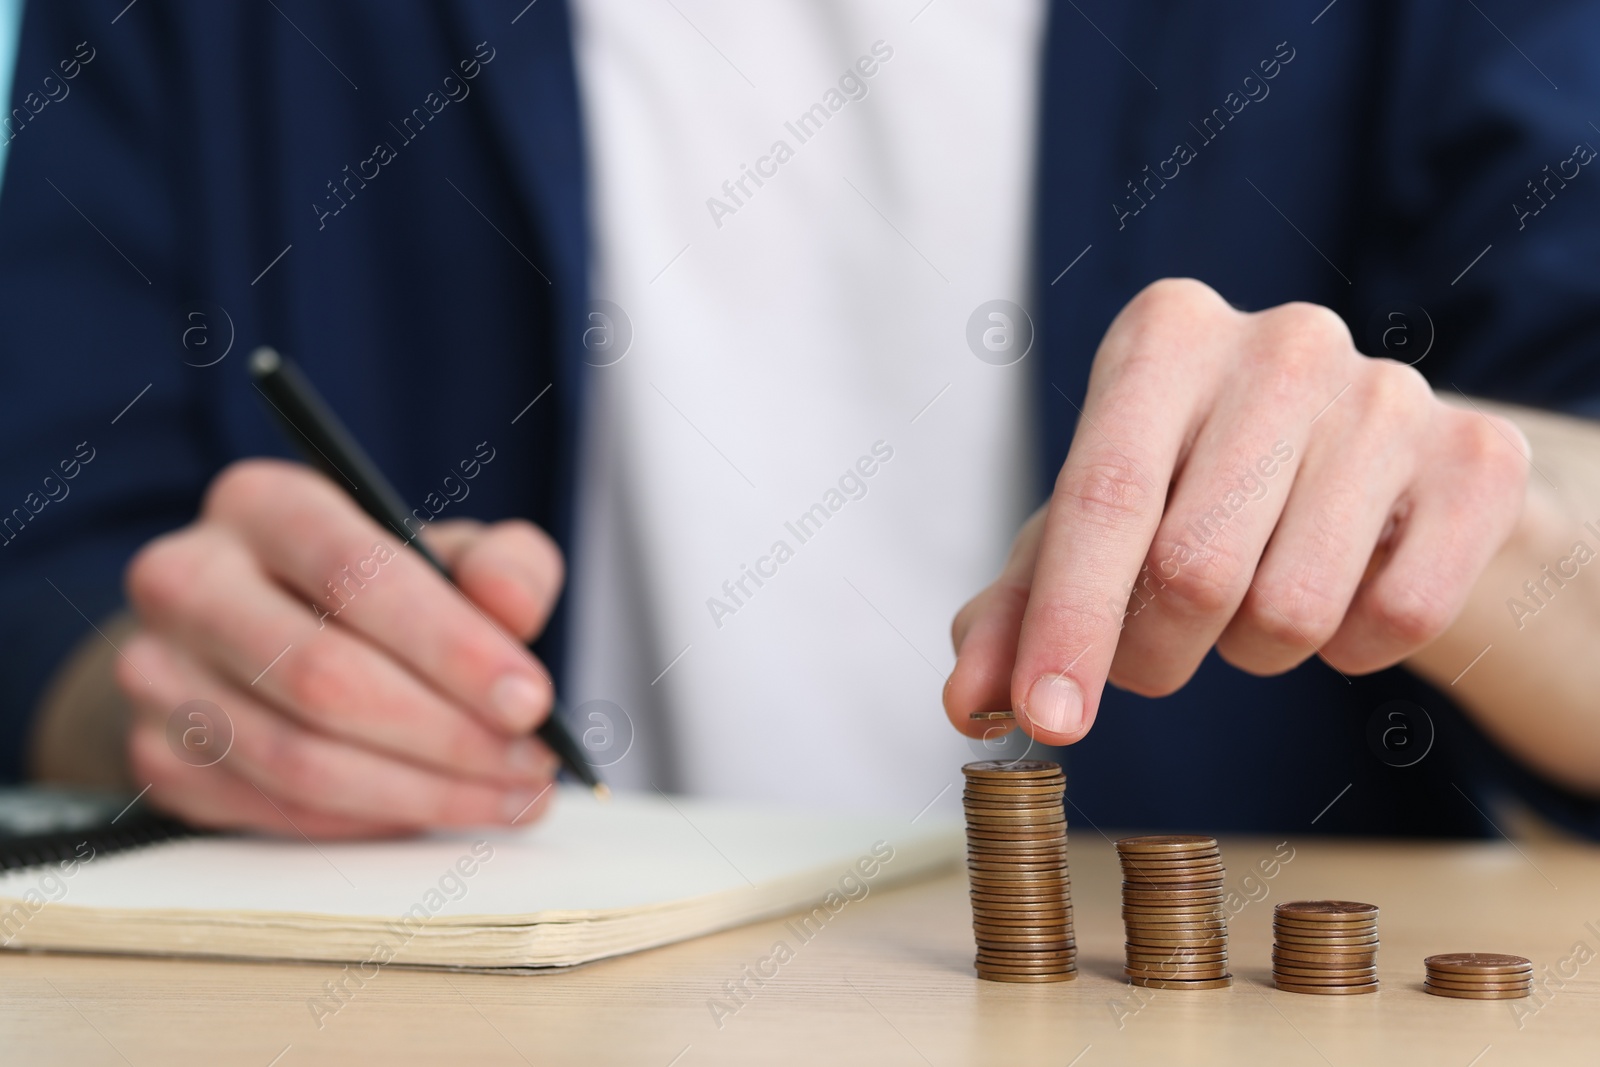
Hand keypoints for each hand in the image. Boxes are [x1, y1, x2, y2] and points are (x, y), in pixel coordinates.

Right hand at [117, 460, 563, 837]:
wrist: (248, 639)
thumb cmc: (369, 591)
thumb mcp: (444, 554)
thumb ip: (502, 565)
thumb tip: (512, 603)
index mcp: (262, 505)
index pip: (359, 574)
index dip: (454, 647)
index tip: (532, 700)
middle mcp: (187, 580)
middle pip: (325, 676)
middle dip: (449, 733)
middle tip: (533, 764)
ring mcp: (158, 674)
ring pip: (300, 759)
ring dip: (424, 792)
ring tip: (511, 798)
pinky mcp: (158, 758)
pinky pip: (280, 809)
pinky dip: (376, 819)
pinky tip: (441, 807)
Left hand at [944, 278, 1529, 745]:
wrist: (1369, 464)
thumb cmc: (1197, 488)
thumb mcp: (1091, 529)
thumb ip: (1018, 607)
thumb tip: (969, 704)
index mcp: (1164, 335)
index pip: (1104, 499)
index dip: (1068, 625)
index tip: (1050, 720)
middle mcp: (1283, 342)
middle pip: (1194, 570)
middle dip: (1155, 653)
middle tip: (1156, 650)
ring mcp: (1390, 392)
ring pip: (1293, 611)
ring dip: (1253, 651)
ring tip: (1256, 595)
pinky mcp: (1480, 456)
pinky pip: (1398, 619)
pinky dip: (1352, 650)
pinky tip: (1342, 589)